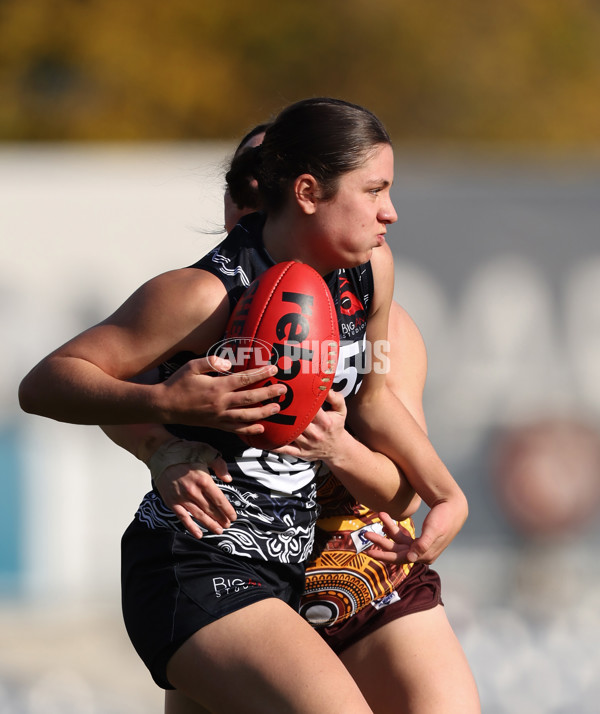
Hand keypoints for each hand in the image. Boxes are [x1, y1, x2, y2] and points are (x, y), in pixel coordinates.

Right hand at [152, 440, 236, 538]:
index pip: (219, 500)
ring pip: (199, 516)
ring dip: (210, 525)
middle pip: (211, 509)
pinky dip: (191, 527)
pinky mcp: (172, 502)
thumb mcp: (207, 451)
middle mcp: (193, 492)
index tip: (233, 517)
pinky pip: (183, 518)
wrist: (161, 454)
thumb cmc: (185, 452)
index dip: (227, 510)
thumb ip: (220, 465)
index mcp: (204, 480)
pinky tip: (199, 534)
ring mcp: (182, 498)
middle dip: (221, 519)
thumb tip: (228, 479)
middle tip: (227, 526)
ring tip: (219, 531)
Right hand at [157, 355, 287, 433]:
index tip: (273, 369)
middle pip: (250, 398)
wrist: (164, 406)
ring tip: (277, 408)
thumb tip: (228, 363)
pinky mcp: (215, 425)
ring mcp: (219, 416)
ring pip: (246, 416)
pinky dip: (249, 429)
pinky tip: (260, 428)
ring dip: (264, 412)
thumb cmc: (177, 383)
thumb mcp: (191, 366)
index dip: (260, 374)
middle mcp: (221, 403)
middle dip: (269, 393)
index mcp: (217, 387)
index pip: (244, 379)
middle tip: (284, 389)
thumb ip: (211, 362)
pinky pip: (236, 429)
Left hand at [273, 389, 346, 461]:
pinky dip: (275, 444)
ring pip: (289, 434)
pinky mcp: (300, 452)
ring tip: (266, 414)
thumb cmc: (336, 427)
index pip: (311, 410)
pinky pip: (285, 449)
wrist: (337, 449)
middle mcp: (315, 434)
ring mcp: (306, 444)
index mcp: (325, 422)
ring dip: (277, 426)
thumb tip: (325, 387)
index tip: (292, 393)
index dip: (301, 401)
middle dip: (286, 412)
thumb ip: (335, 398)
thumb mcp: (341, 411)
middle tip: (273, 401)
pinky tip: (266, 437)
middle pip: (297, 422)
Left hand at [365, 497, 466, 563]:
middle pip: (396, 551)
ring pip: (399, 541)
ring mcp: (420, 546)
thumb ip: (423, 545)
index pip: (400, 559)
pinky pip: (403, 536)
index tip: (369, 551)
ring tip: (379, 516)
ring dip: (388, 530)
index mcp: (425, 555)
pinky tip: (386, 523)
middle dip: (381, 542)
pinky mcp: (420, 538)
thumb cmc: (445, 518)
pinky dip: (395, 530)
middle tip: (366, 534)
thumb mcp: (434, 531)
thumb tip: (410, 559)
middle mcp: (421, 554)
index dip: (384, 556)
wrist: (455, 507)